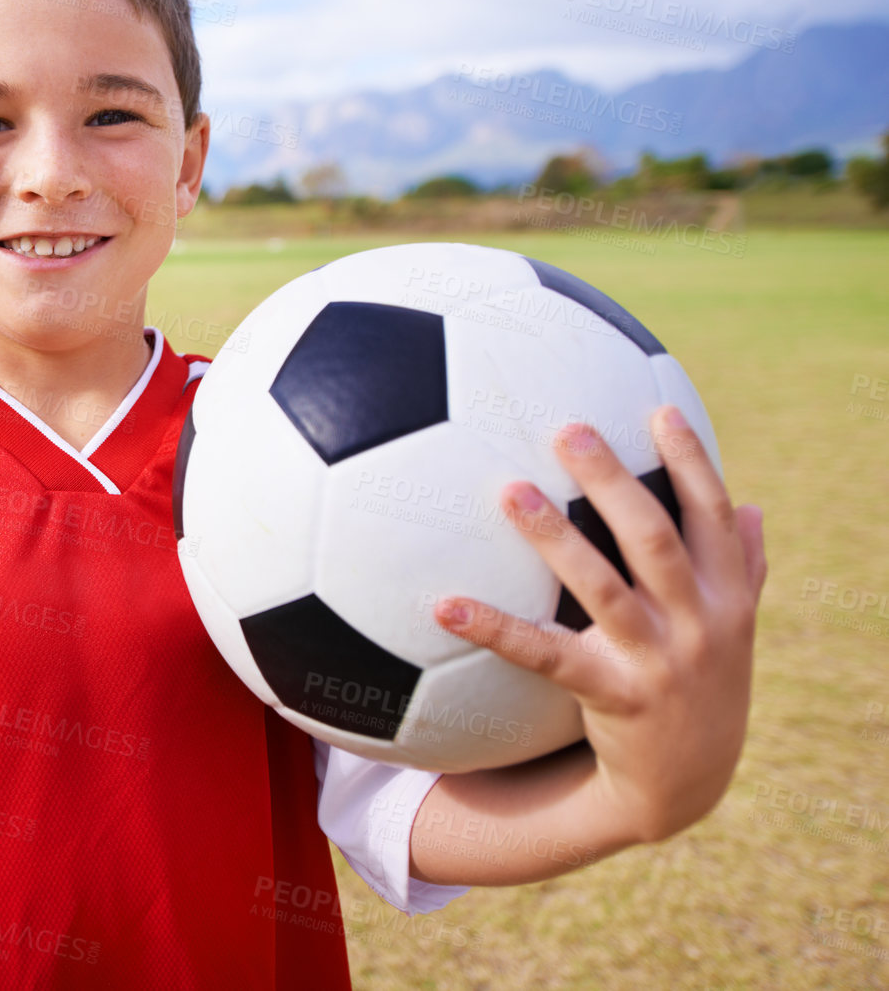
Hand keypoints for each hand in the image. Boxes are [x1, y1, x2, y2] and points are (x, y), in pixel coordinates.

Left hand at [433, 405, 768, 844]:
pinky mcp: (613, 697)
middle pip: (653, 537)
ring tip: (510, 491)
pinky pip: (544, 655)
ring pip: (601, 587)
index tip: (660, 409)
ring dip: (556, 537)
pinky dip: (494, 628)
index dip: (691, 461)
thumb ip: (742, 567)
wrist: (687, 783)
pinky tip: (445, 604)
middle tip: (567, 429)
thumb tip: (747, 503)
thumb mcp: (735, 628)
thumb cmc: (703, 686)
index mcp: (727, 596)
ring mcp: (658, 662)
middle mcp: (700, 624)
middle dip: (612, 480)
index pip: (711, 515)